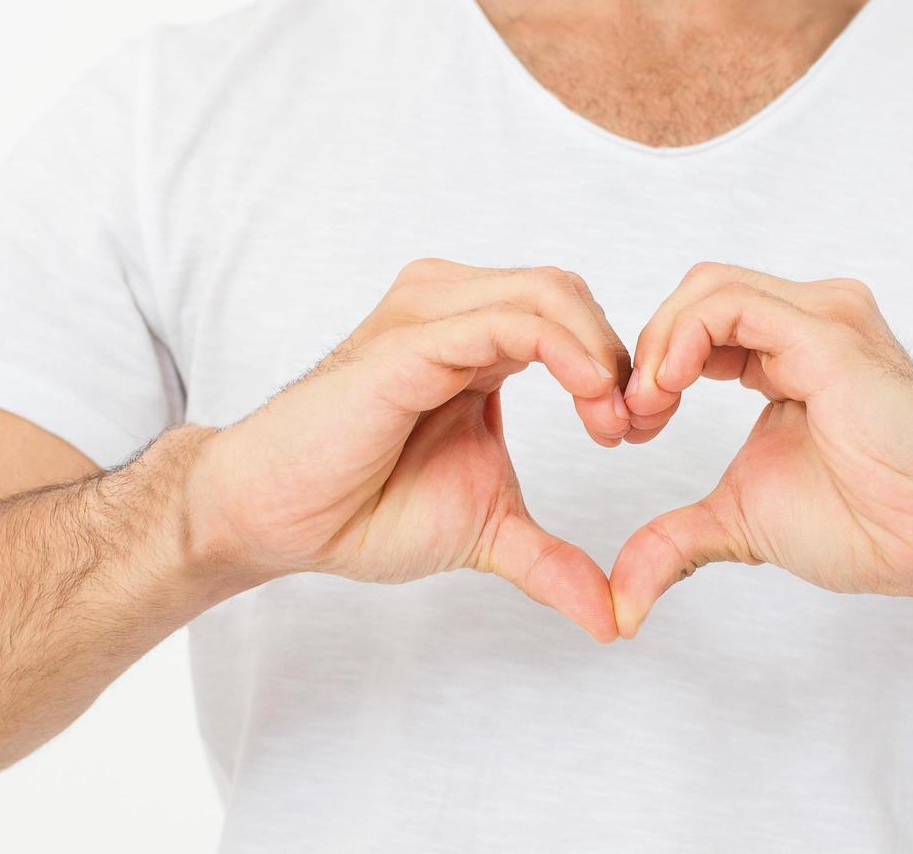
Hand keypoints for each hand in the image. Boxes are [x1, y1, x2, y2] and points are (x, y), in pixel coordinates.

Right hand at [187, 259, 632, 641]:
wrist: (278, 520)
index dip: (617, 367)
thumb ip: (551, 560)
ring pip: (549, 292)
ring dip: (600, 352)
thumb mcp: (486, 529)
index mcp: (477, 342)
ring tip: (610, 420)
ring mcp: (430, 318)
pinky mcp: (411, 342)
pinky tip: (590, 397)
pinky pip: (508, 322)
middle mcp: (454, 311)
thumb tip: (613, 621)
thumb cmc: (365, 509)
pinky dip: (566, 351)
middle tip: (630, 428)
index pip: (571, 317)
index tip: (634, 433)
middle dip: (618, 356)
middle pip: (568, 292)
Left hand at [611, 263, 912, 636]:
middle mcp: (808, 323)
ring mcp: (822, 322)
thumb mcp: (739, 521)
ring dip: (658, 344)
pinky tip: (669, 389)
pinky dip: (683, 339)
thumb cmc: (868, 522)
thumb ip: (677, 538)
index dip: (651, 366)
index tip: (631, 429)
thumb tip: (623, 596)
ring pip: (708, 287)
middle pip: (696, 294)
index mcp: (787, 353)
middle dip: (645, 351)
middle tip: (630, 419)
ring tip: (649, 408)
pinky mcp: (828, 337)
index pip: (698, 323)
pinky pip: (732, 305)